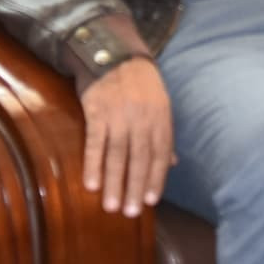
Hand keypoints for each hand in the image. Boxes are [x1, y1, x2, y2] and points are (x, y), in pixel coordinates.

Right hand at [79, 57, 173, 216]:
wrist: (112, 50)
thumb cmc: (139, 81)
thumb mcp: (160, 103)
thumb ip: (163, 134)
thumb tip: (173, 164)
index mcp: (161, 117)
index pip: (160, 155)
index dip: (156, 180)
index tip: (150, 202)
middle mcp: (143, 118)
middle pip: (140, 160)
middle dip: (135, 188)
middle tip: (130, 213)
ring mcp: (120, 115)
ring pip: (118, 156)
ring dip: (114, 183)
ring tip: (111, 206)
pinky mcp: (97, 111)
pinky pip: (96, 142)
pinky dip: (93, 164)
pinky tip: (91, 183)